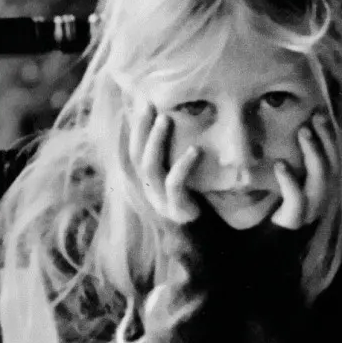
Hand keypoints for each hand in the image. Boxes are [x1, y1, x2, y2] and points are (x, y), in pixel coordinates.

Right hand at [128, 102, 201, 223]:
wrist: (210, 239)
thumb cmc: (198, 203)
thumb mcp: (182, 178)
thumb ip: (174, 159)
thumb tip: (175, 121)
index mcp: (147, 184)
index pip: (131, 153)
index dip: (132, 129)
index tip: (139, 103)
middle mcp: (148, 193)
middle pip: (136, 157)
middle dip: (140, 128)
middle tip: (149, 104)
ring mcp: (161, 203)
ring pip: (150, 168)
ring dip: (156, 141)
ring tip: (166, 119)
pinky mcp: (178, 210)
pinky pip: (175, 185)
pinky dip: (183, 165)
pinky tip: (195, 149)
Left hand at [271, 109, 339, 229]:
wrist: (268, 245)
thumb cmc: (278, 208)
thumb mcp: (291, 181)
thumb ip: (299, 163)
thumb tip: (299, 127)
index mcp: (326, 187)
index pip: (336, 157)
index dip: (332, 135)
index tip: (322, 113)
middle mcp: (325, 198)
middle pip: (334, 164)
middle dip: (326, 138)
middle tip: (314, 118)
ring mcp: (312, 210)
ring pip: (321, 179)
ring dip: (313, 152)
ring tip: (302, 131)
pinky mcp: (294, 220)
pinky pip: (297, 200)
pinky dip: (289, 181)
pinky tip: (280, 165)